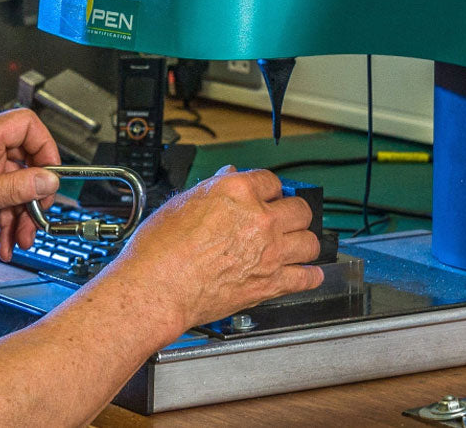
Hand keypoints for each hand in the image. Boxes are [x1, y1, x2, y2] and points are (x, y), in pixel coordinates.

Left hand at [0, 108, 60, 260]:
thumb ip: (16, 188)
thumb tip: (48, 180)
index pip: (26, 126)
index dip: (45, 148)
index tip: (51, 176)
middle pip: (24, 163)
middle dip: (32, 195)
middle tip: (37, 217)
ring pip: (13, 186)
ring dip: (20, 214)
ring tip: (20, 238)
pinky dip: (4, 219)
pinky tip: (5, 240)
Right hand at [102, 166, 323, 339]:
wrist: (155, 288)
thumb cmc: (159, 250)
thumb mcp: (181, 203)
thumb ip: (212, 188)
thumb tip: (227, 176)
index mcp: (238, 192)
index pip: (271, 181)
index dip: (270, 190)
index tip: (270, 196)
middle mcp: (260, 219)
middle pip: (300, 209)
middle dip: (294, 213)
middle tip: (287, 218)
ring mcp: (270, 252)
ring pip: (310, 242)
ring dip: (304, 243)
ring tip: (297, 245)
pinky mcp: (271, 283)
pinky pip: (307, 278)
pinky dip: (310, 276)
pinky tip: (308, 273)